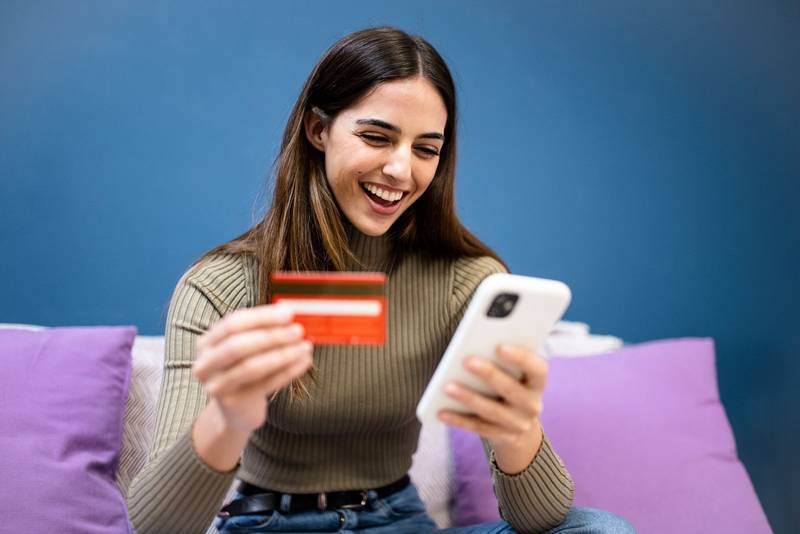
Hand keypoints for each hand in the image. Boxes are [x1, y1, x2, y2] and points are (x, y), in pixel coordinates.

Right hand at [192, 303, 313, 434]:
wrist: (237, 409)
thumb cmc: (244, 368)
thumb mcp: (246, 346)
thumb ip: (262, 328)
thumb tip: (287, 310)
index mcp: (206, 343)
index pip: (233, 323)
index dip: (262, 317)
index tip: (289, 312)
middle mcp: (205, 364)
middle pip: (238, 345)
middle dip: (272, 336)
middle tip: (298, 330)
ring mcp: (216, 386)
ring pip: (252, 367)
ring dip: (283, 354)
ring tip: (305, 347)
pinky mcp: (233, 403)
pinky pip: (265, 384)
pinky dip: (288, 371)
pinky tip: (304, 362)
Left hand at [438, 344, 546, 450]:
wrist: (516, 423)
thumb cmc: (508, 383)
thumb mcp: (513, 372)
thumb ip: (500, 358)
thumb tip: (473, 343)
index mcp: (537, 383)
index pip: (538, 369)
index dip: (521, 358)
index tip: (500, 346)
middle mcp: (532, 405)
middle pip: (512, 390)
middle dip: (489, 374)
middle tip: (467, 361)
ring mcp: (518, 424)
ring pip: (492, 411)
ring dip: (469, 398)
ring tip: (447, 387)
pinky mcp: (502, 437)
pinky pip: (478, 428)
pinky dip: (458, 419)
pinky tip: (441, 411)